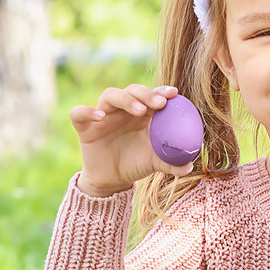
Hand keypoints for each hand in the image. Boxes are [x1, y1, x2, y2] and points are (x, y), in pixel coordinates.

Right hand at [70, 83, 193, 196]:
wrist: (112, 179)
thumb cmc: (137, 163)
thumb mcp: (156, 163)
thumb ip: (172, 163)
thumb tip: (190, 166)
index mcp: (143, 114)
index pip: (152, 96)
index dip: (162, 92)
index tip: (174, 93)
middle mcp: (124, 110)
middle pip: (133, 90)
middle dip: (147, 93)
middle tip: (160, 103)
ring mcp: (103, 115)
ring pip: (110, 95)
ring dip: (125, 99)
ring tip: (139, 110)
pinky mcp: (85, 126)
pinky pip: (79, 113)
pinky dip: (87, 111)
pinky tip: (99, 116)